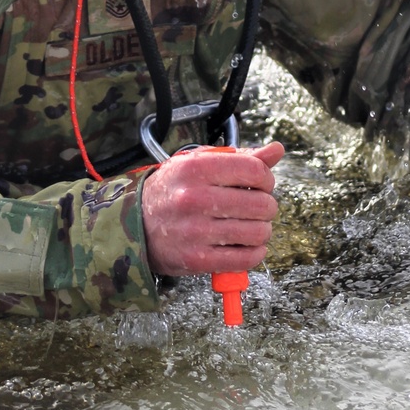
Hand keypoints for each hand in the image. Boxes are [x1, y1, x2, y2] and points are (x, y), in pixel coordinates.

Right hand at [141, 142, 283, 276]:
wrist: (134, 224)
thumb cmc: (172, 191)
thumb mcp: (198, 164)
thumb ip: (239, 157)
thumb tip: (276, 150)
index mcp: (196, 169)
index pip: (255, 170)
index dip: (266, 178)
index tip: (261, 184)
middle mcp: (195, 198)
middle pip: (261, 203)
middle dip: (267, 206)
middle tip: (256, 207)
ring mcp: (196, 231)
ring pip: (258, 232)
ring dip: (262, 231)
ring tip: (251, 227)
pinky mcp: (197, 259)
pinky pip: (245, 259)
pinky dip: (254, 253)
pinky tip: (247, 246)